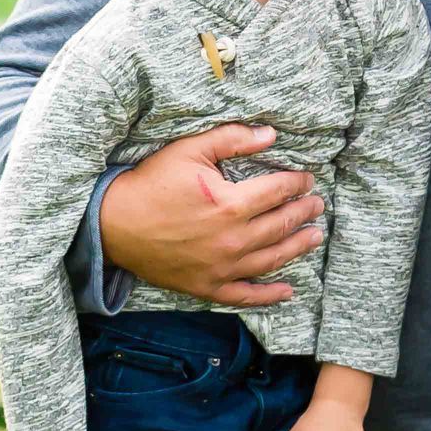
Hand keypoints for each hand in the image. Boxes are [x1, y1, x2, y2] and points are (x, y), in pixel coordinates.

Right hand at [98, 123, 323, 305]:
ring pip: (272, 260)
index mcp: (230, 204)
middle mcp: (232, 240)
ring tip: (313, 237)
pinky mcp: (206, 287)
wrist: (112, 224)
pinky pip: (245, 296)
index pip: (278, 191)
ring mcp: (221, 267)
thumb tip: (270, 135)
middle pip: (281, 225)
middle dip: (304, 213)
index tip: (308, 180)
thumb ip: (232, 139)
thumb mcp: (189, 150)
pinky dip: (270, 296)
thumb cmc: (150, 183)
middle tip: (317, 205)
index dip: (298, 184)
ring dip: (297, 248)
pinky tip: (288, 291)